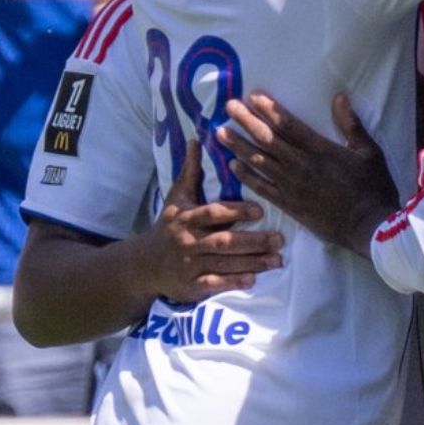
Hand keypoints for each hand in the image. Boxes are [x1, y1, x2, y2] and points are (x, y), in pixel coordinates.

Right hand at [141, 141, 283, 301]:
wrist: (144, 264)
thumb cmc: (167, 226)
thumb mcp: (176, 197)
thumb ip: (190, 171)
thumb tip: (198, 139)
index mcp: (185, 217)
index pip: (213, 213)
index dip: (236, 211)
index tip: (260, 211)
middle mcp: (186, 241)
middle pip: (223, 241)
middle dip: (253, 241)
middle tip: (279, 239)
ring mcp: (188, 265)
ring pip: (223, 264)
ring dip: (252, 263)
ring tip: (277, 259)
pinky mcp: (190, 286)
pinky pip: (214, 284)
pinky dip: (233, 282)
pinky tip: (254, 280)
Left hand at [217, 92, 397, 258]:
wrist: (369, 227)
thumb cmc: (373, 187)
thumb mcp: (369, 151)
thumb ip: (351, 124)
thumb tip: (338, 97)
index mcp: (321, 149)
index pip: (288, 124)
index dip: (269, 109)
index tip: (252, 96)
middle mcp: (301, 165)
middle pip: (267, 139)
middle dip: (246, 121)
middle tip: (228, 106)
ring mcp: (292, 186)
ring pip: (259, 161)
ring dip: (238, 146)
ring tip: (220, 132)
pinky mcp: (289, 205)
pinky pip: (262, 188)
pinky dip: (246, 176)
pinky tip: (232, 166)